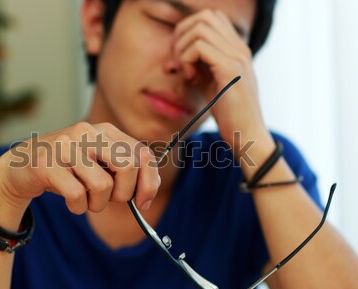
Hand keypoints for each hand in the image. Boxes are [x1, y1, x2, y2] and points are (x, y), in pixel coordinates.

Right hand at [0, 122, 160, 226]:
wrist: (20, 166)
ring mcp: (66, 146)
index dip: (149, 182)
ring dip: (97, 204)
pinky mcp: (47, 164)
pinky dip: (79, 208)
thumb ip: (123, 171)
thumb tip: (147, 193)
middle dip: (124, 193)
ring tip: (86, 201)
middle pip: (127, 166)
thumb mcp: (98, 163)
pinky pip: (77, 195)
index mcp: (105, 131)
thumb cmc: (66, 169)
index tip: (143, 202)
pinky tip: (72, 203)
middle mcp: (87, 132)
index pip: (143, 154)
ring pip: (103, 186)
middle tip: (110, 200)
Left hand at [173, 9, 270, 146]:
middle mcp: (240, 48)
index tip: (182, 57)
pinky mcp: (230, 70)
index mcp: (237, 49)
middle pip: (205, 16)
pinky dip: (186, 61)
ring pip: (200, 28)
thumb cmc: (229, 114)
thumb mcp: (212, 83)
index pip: (211, 17)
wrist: (248, 135)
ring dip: (183, 49)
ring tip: (185, 72)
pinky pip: (199, 48)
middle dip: (183, 35)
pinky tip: (191, 79)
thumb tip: (177, 54)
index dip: (189, 31)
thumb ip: (202, 65)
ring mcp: (237, 57)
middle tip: (178, 62)